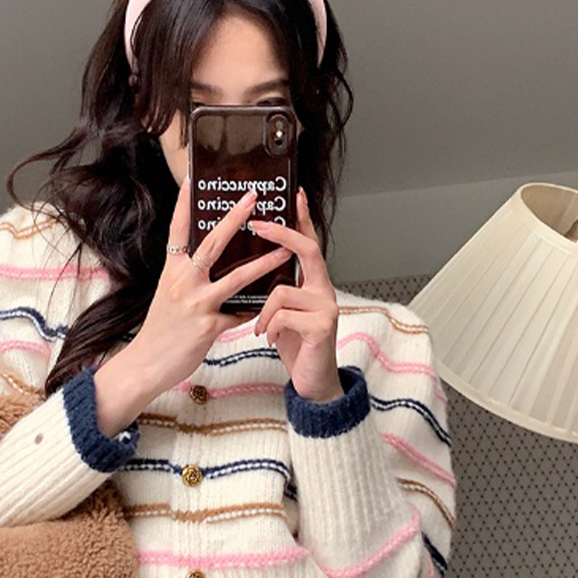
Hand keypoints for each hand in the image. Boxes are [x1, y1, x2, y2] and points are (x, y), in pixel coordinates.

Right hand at [117, 177, 292, 397]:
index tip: (194, 180)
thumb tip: (207, 263)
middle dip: (234, 218)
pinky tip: (269, 305)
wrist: (146, 364)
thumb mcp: (167, 296)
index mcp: (171, 271)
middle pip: (212, 243)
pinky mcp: (208, 326)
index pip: (177, 230)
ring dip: (263, 264)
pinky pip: (240, 313)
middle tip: (253, 198)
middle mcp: (182, 282)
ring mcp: (196, 303)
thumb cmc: (160, 331)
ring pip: (236, 277)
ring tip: (284, 252)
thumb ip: (186, 278)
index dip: (185, 204)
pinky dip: (254, 308)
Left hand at [249, 188, 343, 402]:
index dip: (302, 219)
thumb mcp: (283, 312)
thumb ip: (276, 290)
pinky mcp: (321, 327)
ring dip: (263, 311)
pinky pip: (283, 315)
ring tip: (261, 328)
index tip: (293, 195)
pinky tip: (271, 338)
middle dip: (280, 234)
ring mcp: (326, 307)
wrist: (313, 382)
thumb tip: (251, 269)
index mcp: (314, 284)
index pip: (308, 244)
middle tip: (256, 223)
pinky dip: (270, 327)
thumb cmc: (296, 345)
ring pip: (282, 291)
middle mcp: (324, 290)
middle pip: (307, 250)